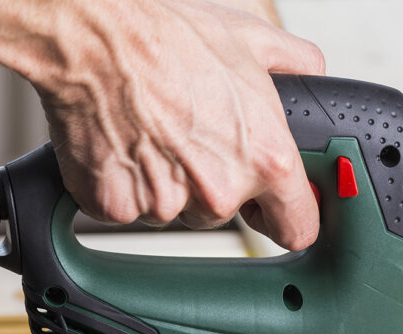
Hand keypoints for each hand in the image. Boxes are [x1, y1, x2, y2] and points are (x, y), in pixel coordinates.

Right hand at [32, 0, 324, 247]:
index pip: (297, 230)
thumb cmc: (167, 37)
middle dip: (213, 184)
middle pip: (225, 215)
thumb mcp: (252, 40)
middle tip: (192, 135)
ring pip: (175, 210)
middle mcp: (221, 190)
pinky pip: (128, 208)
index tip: (272, 208)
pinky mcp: (118, 205)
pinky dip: (123, 184)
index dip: (285, 217)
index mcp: (267, 159)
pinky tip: (124, 142)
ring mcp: (168, 203)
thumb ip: (295, 64)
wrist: (93, 35)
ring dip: (167, 183)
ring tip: (154, 130)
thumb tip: (309, 71)